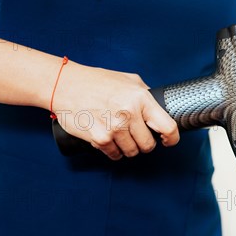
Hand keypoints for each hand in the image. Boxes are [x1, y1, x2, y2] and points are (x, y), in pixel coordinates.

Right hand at [53, 61, 178, 159]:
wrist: (64, 85)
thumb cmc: (96, 82)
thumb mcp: (129, 80)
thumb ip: (147, 94)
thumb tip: (162, 109)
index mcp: (141, 98)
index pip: (168, 127)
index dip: (171, 139)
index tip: (167, 141)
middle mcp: (129, 113)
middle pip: (148, 145)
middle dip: (144, 143)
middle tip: (136, 135)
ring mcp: (114, 127)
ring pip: (132, 152)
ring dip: (128, 148)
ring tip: (120, 135)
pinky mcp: (99, 138)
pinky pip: (114, 155)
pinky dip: (113, 151)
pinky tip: (109, 140)